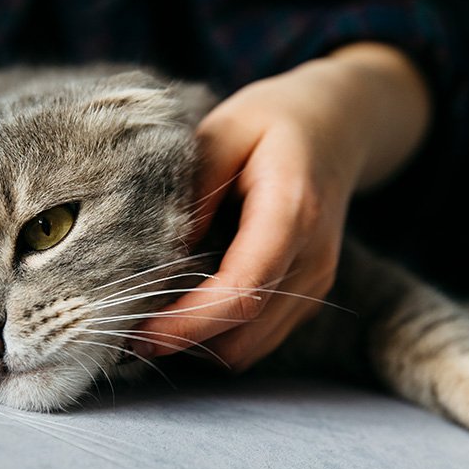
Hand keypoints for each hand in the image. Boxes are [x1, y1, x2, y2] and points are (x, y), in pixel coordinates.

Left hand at [133, 43, 430, 370]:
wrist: (340, 125)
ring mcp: (315, 283)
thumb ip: (193, 188)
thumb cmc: (276, 120)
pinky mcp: (308, 295)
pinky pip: (258, 337)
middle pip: (245, 337)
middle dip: (184, 342)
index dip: (185, 323)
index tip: (136, 331)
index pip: (241, 292)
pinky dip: (218, 335)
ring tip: (152, 316)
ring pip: (250, 348)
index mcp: (293, 213)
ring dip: (200, 344)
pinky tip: (186, 305)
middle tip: (128, 326)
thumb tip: (158, 252)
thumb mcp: (225, 130)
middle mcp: (313, 260)